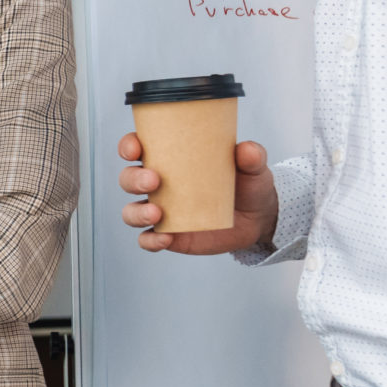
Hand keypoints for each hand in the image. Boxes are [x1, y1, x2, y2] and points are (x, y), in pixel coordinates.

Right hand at [117, 134, 279, 254]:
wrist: (258, 218)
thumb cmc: (248, 184)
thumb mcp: (253, 166)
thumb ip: (251, 156)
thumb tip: (246, 150)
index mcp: (171, 158)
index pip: (139, 148)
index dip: (129, 146)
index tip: (135, 148)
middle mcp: (159, 184)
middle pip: (128, 179)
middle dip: (132, 179)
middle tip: (154, 180)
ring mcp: (162, 211)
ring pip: (131, 211)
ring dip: (137, 212)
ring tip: (157, 214)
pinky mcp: (169, 235)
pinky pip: (148, 240)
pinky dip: (150, 240)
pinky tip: (165, 238)